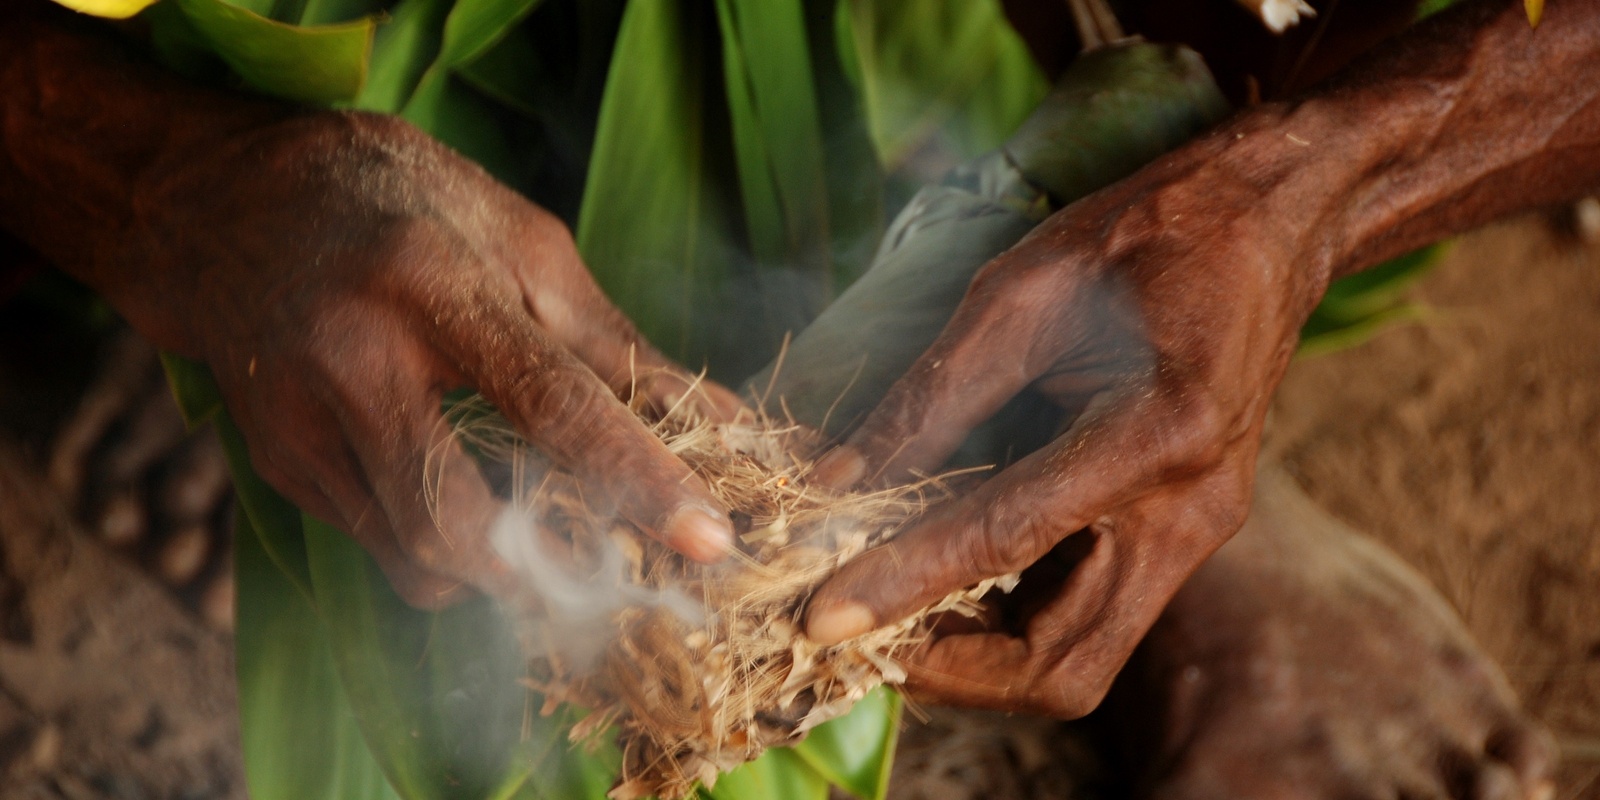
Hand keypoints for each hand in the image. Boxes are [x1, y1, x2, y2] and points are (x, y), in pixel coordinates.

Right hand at [107, 111, 741, 605]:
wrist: (221, 202)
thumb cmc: (401, 205)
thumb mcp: (521, 242)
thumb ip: (616, 343)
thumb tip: (722, 420)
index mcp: (430, 283)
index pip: (552, 404)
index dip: (637, 479)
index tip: (710, 538)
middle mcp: (352, 358)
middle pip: (457, 520)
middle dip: (550, 569)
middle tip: (615, 564)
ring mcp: (300, 421)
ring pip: (414, 556)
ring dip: (500, 574)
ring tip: (552, 541)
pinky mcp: (279, 463)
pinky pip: (376, 545)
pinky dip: (444, 552)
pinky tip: (474, 507)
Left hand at [803, 136, 1325, 716]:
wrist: (1269, 222)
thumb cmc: (1146, 234)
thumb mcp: (1021, 292)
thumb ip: (930, 398)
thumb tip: (833, 484)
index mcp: (1160, 432)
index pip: (1008, 540)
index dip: (905, 583)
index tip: (818, 620)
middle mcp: (1190, 512)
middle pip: (1062, 662)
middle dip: (949, 668)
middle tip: (855, 629)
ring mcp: (1195, 537)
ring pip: (1077, 660)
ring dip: (975, 658)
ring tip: (889, 607)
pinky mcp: (1182, 539)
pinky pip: (1089, 618)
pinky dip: (1008, 619)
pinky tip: (947, 575)